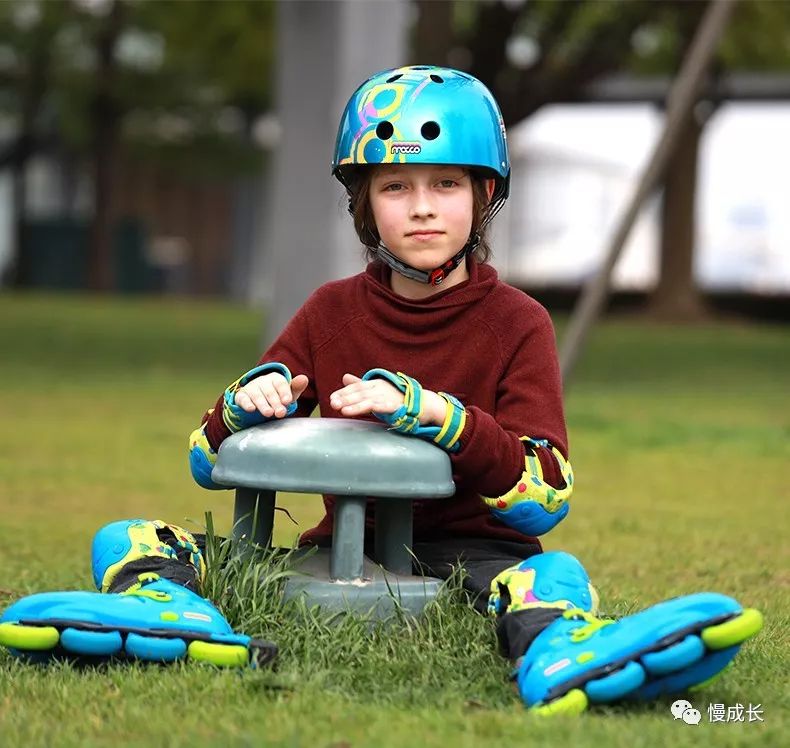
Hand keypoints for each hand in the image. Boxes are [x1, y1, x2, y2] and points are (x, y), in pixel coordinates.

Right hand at [235, 372, 308, 418]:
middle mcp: (262, 381)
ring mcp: (251, 388)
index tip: (288, 401)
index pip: (280, 383)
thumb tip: (304, 378)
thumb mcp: (288, 394)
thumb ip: (296, 387)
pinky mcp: (241, 396)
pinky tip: (251, 409)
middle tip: (280, 413)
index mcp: (275, 378)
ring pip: (256, 395)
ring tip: (268, 413)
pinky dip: (247, 403)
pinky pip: (243, 398)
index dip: (284, 392)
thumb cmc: (276, 397)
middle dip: (275, 402)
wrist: (257, 401)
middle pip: (269, 391)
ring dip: (262, 404)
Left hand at [330, 373, 445, 423]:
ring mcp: (387, 396)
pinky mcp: (394, 405)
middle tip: (332, 403)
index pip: (356, 387)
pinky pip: (378, 406)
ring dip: (353, 404)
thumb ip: (360, 386)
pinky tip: (358, 411)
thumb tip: (344, 378)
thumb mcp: (377, 391)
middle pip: (360, 392)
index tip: (332, 398)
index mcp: (376, 383)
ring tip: (340, 409)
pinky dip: (367, 408)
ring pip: (367, 399)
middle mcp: (380, 388)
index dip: (344, 392)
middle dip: (345, 397)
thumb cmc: (397, 399)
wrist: (422, 405)